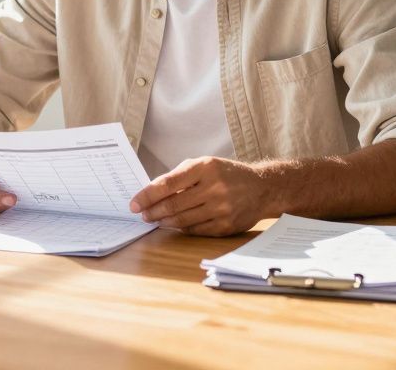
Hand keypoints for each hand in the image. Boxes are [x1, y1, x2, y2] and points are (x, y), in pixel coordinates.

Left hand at [128, 157, 274, 236]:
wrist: (262, 189)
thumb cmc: (227, 174)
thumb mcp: (205, 165)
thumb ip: (180, 177)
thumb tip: (152, 193)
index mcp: (205, 168)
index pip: (168, 183)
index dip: (148, 195)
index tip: (134, 203)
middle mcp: (214, 188)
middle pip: (173, 204)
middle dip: (152, 211)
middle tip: (142, 214)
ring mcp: (221, 209)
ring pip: (182, 220)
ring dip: (163, 221)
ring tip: (154, 219)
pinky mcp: (225, 226)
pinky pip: (195, 230)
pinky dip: (180, 228)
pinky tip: (172, 224)